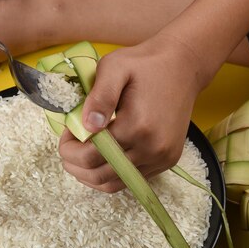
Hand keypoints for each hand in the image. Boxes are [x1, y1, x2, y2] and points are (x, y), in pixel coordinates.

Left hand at [59, 37, 205, 192]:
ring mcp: (162, 157)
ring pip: (115, 183)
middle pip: (100, 175)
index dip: (69, 149)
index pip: (90, 156)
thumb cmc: (145, 64)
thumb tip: (87, 126)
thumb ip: (99, 97)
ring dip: (91, 174)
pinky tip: (102, 156)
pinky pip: (132, 179)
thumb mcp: (115, 67)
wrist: (183, 66)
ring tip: (81, 154)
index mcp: (137, 125)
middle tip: (69, 145)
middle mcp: (152, 147)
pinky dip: (111, 173)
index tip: (65, 132)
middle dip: (75, 165)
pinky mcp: (167, 160)